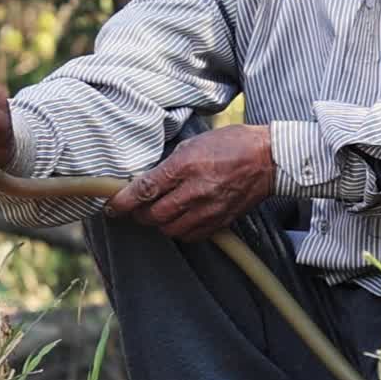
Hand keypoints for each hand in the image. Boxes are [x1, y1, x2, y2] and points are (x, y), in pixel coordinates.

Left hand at [103, 124, 274, 241]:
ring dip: (158, 223)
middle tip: (136, 207)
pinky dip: (179, 230)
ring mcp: (209, 209)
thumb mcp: (192, 144)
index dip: (123, 202)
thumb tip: (147, 180)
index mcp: (184, 167)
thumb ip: (168, 165)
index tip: (111, 207)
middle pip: (153, 214)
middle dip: (138, 213)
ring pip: (169, 229)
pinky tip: (180, 219)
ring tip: (158, 212)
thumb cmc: (231, 144)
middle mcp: (195, 191)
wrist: (268, 159)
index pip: (144, 190)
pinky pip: (190, 235)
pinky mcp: (221, 221)